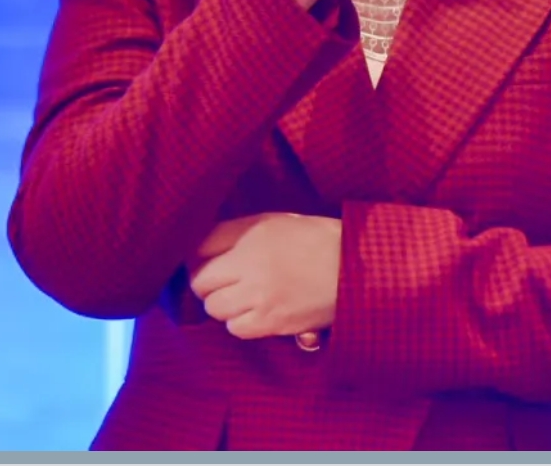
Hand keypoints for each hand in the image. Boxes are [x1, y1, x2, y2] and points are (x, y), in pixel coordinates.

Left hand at [187, 213, 341, 339]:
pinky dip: (239, 322)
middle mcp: (250, 262)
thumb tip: (205, 245)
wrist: (354, 268)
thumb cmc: (317, 239)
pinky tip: (254, 312)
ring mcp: (259, 295)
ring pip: (214, 307)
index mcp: (252, 232)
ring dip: (222, 304)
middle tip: (219, 281)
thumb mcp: (277, 221)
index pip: (200, 245)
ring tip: (239, 297)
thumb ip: (240, 232)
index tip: (202, 258)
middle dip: (206, 281)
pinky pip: (235, 328)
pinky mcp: (270, 321)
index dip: (196, 254)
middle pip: (200, 280)